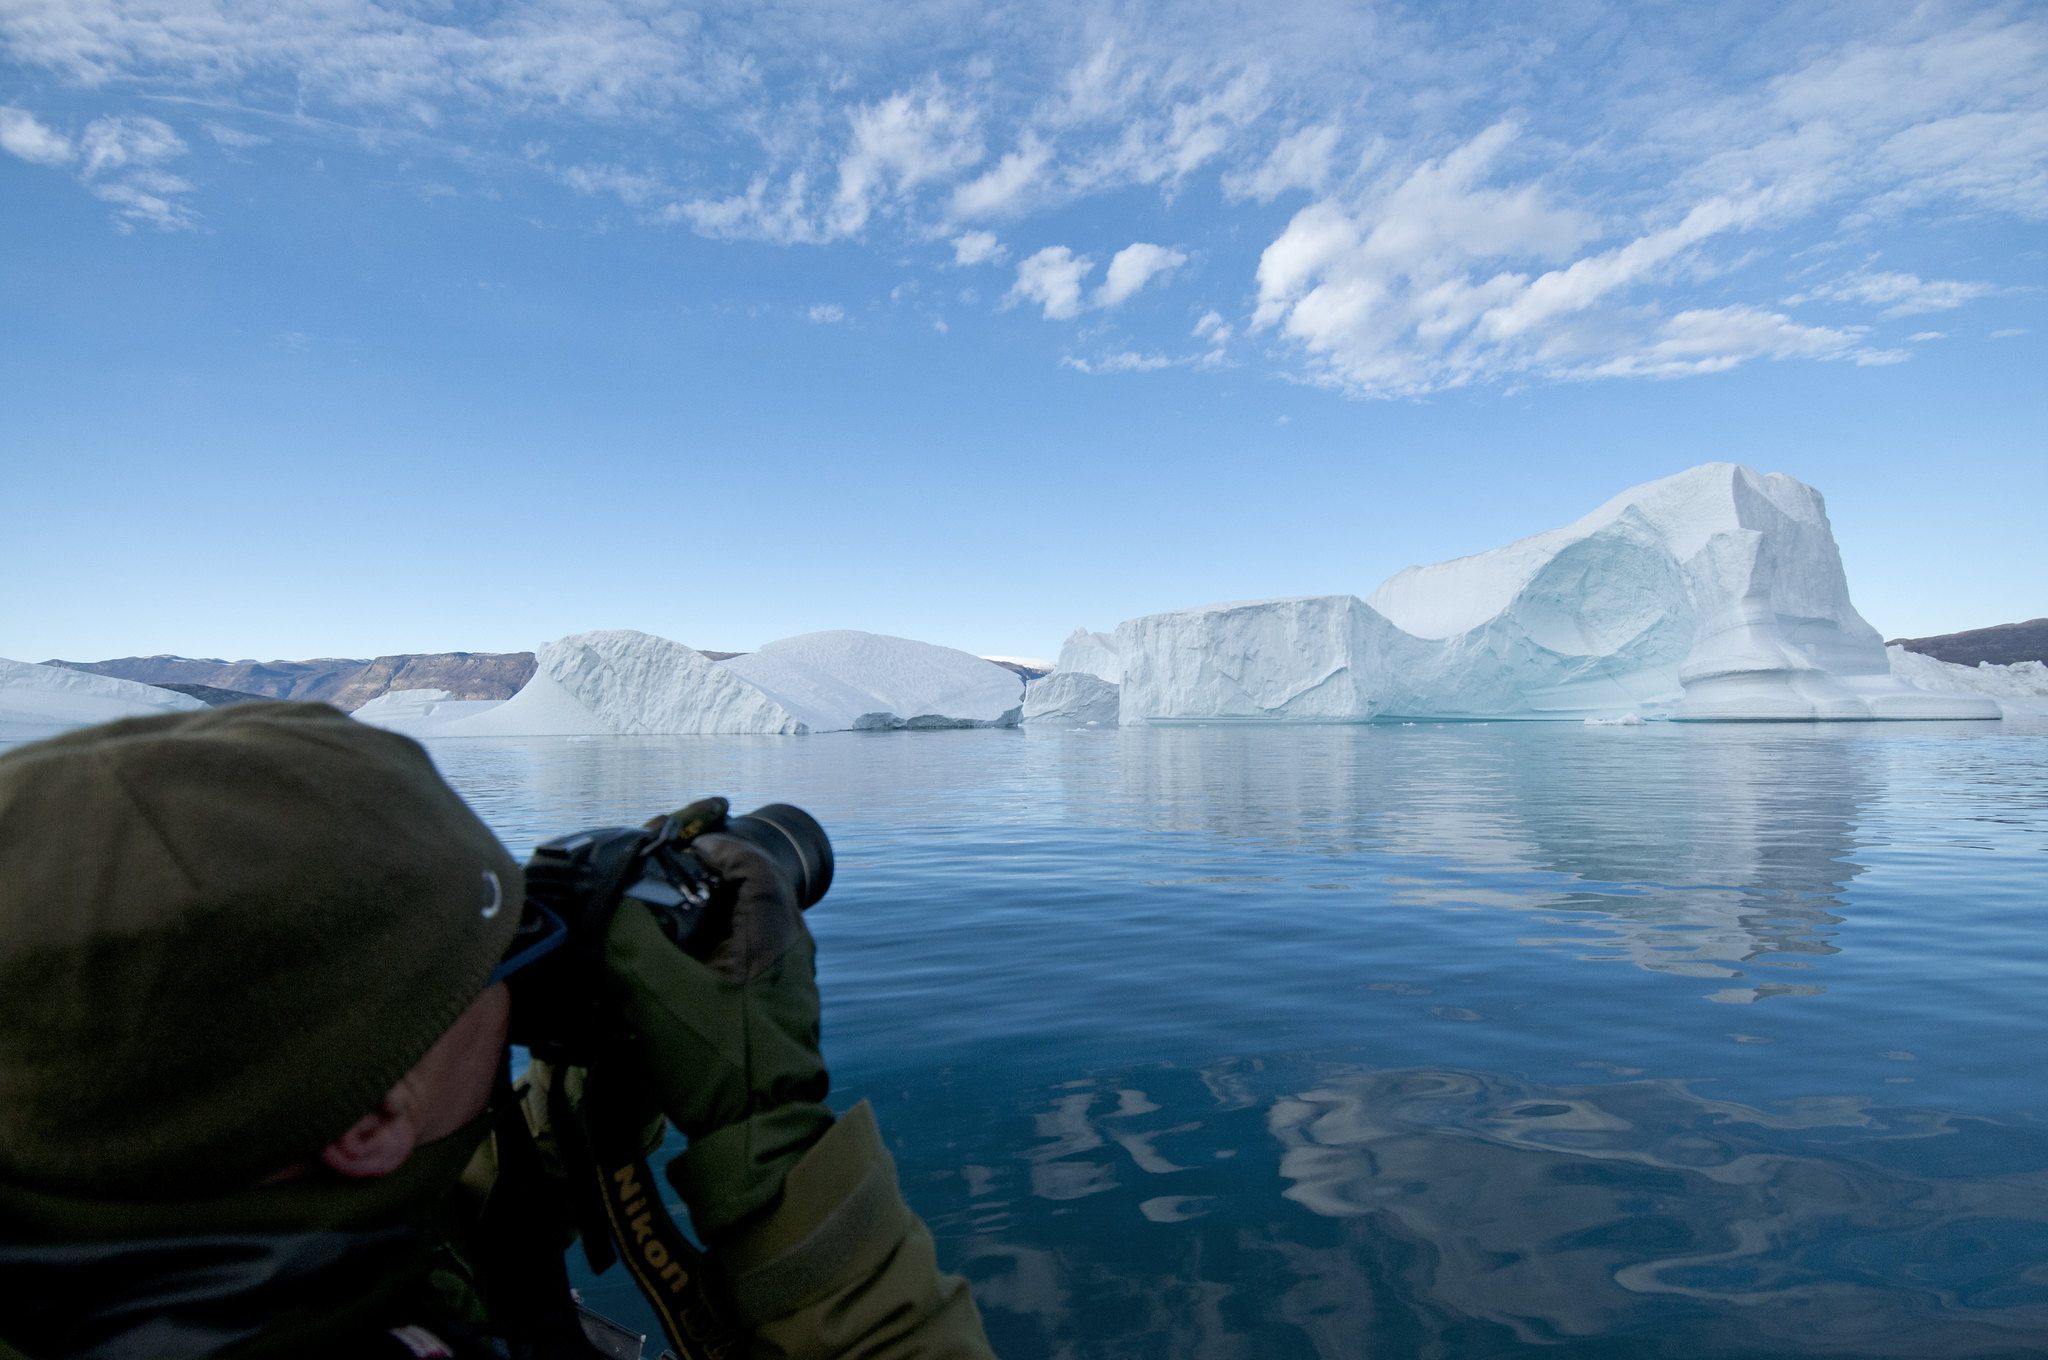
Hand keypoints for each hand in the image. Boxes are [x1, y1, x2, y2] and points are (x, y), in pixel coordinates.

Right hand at [603, 832, 832, 1238]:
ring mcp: (781, 984)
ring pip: (737, 931)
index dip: (713, 847)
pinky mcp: (766, 1013)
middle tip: (653, 881)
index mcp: (775, 932)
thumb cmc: (718, 1060)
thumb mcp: (659, 993)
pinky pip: (734, 964)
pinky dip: (701, 955)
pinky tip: (665, 970)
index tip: (675, 847)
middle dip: (697, 883)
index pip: (753, 862)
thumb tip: (610, 903)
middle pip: (744, 893)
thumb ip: (629, 938)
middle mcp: (788, 951)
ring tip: (650, 921)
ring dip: (696, 921)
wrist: (757, 1136)